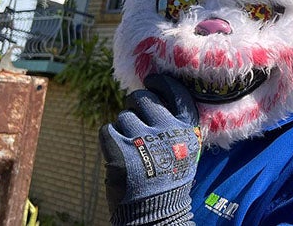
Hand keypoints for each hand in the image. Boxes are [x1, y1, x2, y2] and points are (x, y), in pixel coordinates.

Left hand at [99, 74, 200, 224]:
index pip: (174, 91)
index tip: (151, 80)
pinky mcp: (118, 150)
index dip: (160, 82)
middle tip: (135, 121)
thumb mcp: (185, 150)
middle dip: (135, 105)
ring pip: (123, 116)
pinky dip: (109, 140)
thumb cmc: (169, 180)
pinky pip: (107, 129)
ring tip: (132, 150)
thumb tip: (152, 95)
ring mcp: (141, 139)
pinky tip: (119, 154)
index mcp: (186, 129)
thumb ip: (173, 124)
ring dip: (123, 129)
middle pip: (141, 98)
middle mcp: (166, 130)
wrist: (155, 213)